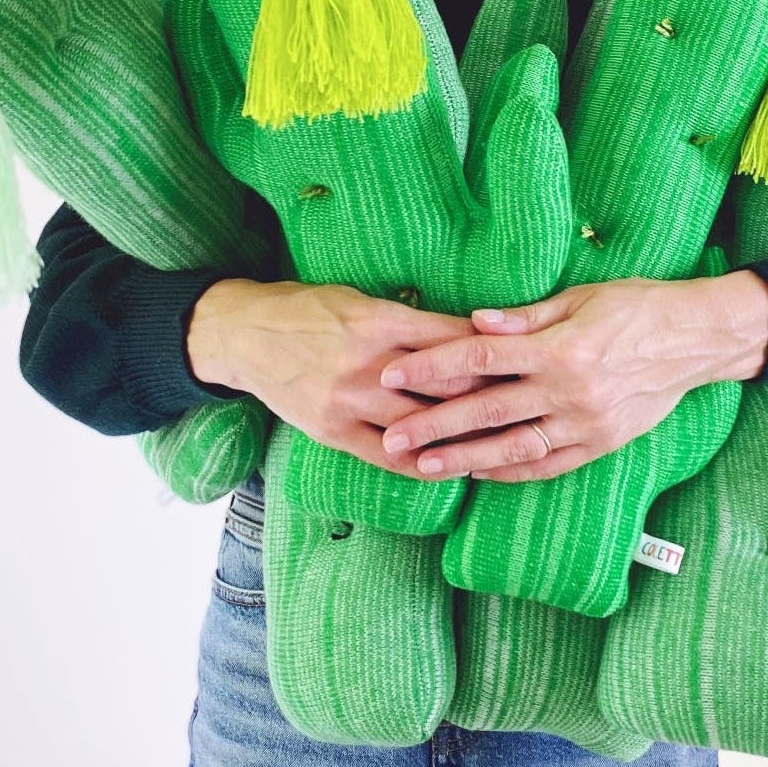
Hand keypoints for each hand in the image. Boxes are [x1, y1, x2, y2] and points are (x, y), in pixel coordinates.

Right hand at [186, 279, 495, 476]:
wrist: (243, 334)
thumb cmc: (309, 309)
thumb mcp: (361, 299)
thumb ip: (410, 321)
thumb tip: (468, 337)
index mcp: (381, 321)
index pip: (454, 341)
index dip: (492, 355)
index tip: (520, 364)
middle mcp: (368, 363)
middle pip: (446, 387)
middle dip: (488, 397)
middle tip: (524, 407)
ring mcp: (349, 401)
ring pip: (422, 425)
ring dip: (461, 436)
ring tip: (498, 442)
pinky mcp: (332, 430)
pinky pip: (387, 457)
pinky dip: (423, 464)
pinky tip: (449, 467)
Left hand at [377, 270, 767, 480]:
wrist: (697, 340)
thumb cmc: (637, 307)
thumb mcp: (581, 297)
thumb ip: (525, 316)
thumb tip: (472, 321)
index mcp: (559, 347)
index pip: (479, 357)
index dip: (431, 366)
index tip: (391, 373)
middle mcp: (569, 390)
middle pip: (487, 409)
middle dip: (433, 424)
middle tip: (392, 437)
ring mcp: (586, 422)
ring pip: (513, 447)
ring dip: (466, 459)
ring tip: (425, 467)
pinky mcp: (602, 443)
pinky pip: (548, 464)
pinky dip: (512, 472)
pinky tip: (480, 475)